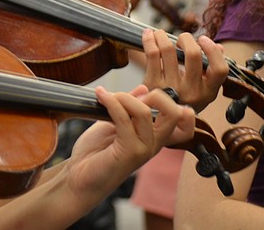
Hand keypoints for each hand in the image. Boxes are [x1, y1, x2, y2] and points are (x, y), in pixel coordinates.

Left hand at [64, 85, 193, 200]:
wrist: (78, 175)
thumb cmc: (96, 151)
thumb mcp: (114, 122)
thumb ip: (129, 106)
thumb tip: (143, 88)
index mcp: (155, 137)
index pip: (185, 125)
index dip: (179, 106)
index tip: (153, 96)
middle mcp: (154, 144)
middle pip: (175, 115)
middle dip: (157, 96)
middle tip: (131, 95)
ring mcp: (143, 149)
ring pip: (144, 112)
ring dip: (122, 97)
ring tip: (105, 96)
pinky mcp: (128, 152)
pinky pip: (123, 119)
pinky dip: (111, 102)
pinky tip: (100, 96)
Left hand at [141, 28, 227, 111]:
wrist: (156, 118)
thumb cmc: (181, 100)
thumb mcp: (201, 91)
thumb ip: (211, 70)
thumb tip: (219, 48)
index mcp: (208, 93)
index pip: (220, 69)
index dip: (212, 50)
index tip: (203, 39)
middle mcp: (191, 92)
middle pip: (193, 54)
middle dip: (186, 38)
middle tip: (181, 38)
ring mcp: (171, 88)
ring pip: (168, 50)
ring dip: (163, 36)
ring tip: (160, 34)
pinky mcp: (152, 84)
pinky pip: (152, 54)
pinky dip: (149, 40)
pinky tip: (149, 36)